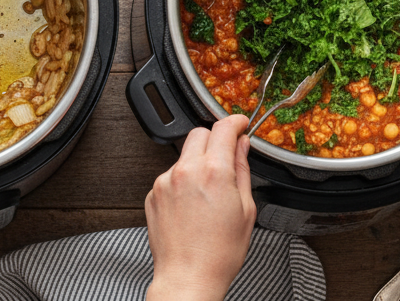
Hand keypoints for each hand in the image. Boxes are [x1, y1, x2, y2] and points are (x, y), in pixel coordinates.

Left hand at [145, 114, 256, 300]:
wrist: (188, 277)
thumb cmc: (218, 253)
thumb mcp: (246, 210)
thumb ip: (242, 170)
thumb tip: (242, 147)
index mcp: (213, 172)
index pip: (223, 128)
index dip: (235, 122)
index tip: (240, 125)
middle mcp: (185, 171)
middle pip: (199, 133)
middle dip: (215, 139)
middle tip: (226, 156)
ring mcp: (165, 181)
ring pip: (184, 155)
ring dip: (197, 163)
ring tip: (209, 193)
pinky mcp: (153, 193)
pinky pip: (170, 175)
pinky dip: (182, 181)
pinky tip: (192, 205)